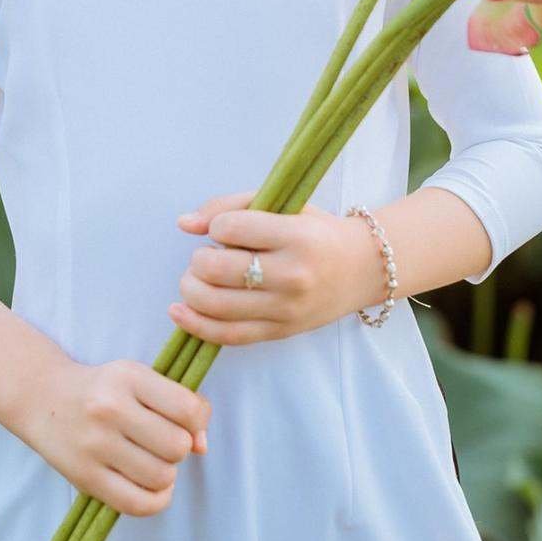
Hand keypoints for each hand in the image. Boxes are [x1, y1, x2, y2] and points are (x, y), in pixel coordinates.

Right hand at [25, 357, 211, 517]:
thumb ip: (180, 403)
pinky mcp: (85, 478)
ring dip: (166, 474)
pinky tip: (149, 485)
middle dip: (178, 448)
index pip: (188, 409)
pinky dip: (155, 500)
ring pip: (161, 477)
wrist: (44, 398)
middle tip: (161, 442)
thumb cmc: (103, 389)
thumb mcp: (139, 378)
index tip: (186, 424)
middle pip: (177, 446)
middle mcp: (111, 409)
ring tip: (151, 461)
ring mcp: (95, 445)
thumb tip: (202, 446)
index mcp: (128, 377)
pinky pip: (138, 504)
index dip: (197, 422)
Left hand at [170, 188, 378, 344]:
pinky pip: (228, 336)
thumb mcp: (284, 204)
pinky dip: (196, 325)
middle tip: (204, 255)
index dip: (216, 226)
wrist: (362, 269)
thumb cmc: (316, 231)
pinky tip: (180, 312)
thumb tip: (184, 223)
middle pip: (218, 270)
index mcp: (296, 236)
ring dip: (191, 290)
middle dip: (198, 260)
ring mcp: (286, 309)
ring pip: (217, 306)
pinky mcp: (279, 332)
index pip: (233, 229)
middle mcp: (292, 275)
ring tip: (194, 279)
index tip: (223, 228)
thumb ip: (230, 206)